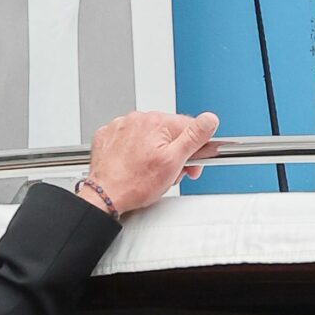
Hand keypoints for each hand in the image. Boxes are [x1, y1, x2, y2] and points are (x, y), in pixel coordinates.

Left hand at [79, 108, 218, 216]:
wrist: (104, 196)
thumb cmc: (134, 184)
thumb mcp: (173, 162)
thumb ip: (194, 137)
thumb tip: (210, 119)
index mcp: (156, 122)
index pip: (189, 126)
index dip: (195, 148)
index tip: (192, 162)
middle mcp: (137, 119)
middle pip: (169, 132)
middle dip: (175, 152)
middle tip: (171, 172)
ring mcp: (121, 126)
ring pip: (150, 136)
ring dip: (156, 152)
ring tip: (150, 171)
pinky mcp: (109, 135)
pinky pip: (130, 139)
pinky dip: (135, 150)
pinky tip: (135, 165)